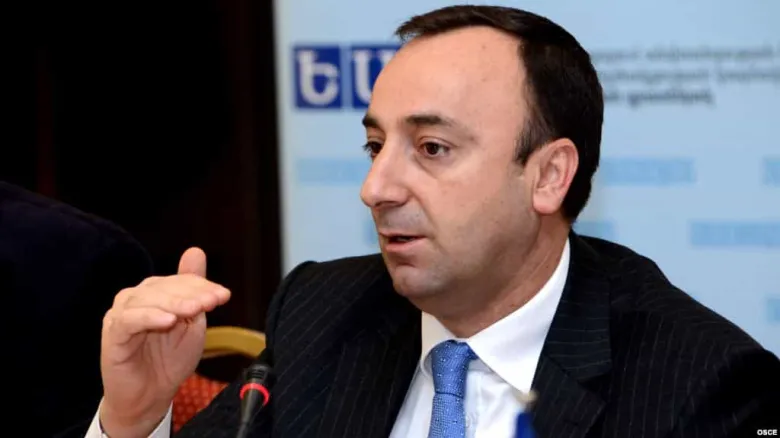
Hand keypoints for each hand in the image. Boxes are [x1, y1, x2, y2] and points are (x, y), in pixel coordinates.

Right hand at [99, 247, 230, 436]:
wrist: (150, 396)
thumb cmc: (170, 360)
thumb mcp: (191, 323)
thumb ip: (194, 291)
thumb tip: (196, 251)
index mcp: (156, 293)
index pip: (181, 281)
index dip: (203, 286)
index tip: (224, 296)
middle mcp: (137, 298)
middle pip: (165, 287)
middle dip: (192, 293)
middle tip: (213, 302)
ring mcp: (123, 314)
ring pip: (148, 299)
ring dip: (174, 303)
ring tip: (195, 310)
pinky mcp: (113, 333)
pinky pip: (130, 320)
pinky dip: (150, 317)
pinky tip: (168, 320)